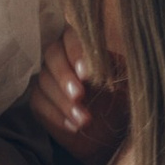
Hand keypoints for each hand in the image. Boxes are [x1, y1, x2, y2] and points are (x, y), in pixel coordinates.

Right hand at [24, 25, 127, 164]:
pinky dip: (56, 116)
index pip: (71, 36)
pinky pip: (39, 103)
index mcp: (82, 43)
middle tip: (79, 95)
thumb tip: (103, 69)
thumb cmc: (120, 96)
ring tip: (85, 120)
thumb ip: (116, 70)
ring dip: (64, 102)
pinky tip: (74, 126)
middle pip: (52, 56)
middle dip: (65, 77)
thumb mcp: (126, 81)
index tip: (86, 74)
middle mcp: (61, 55)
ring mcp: (48, 77)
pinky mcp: (40, 99)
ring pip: (45, 82)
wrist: (112, 127)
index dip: (76, 52)